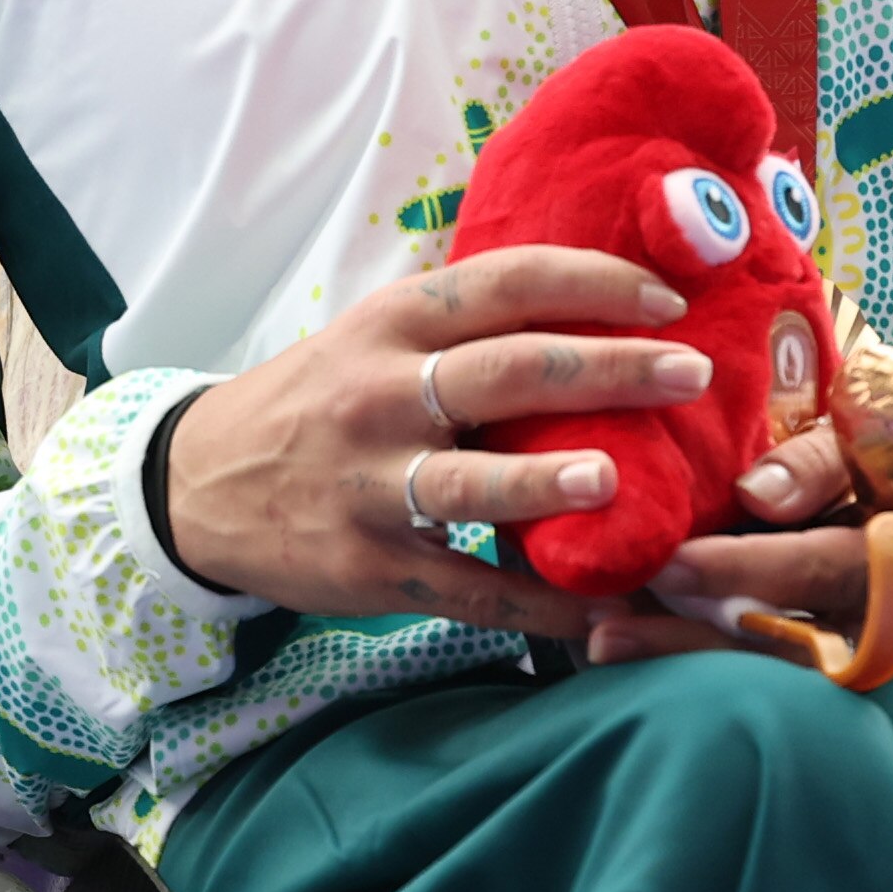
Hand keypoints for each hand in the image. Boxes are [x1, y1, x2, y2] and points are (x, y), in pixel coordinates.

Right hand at [162, 246, 708, 642]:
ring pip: (473, 484)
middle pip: (511, 372)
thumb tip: (594, 301)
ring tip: (614, 480)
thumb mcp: (372, 338)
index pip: (507, 282)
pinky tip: (605, 609)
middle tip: (691, 374)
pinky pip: (468, 590)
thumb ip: (463, 324)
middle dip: (611, 370)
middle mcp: (382, 396)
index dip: (595, 282)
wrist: (200, 484)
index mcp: (394, 325)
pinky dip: (541, 606)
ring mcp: (372, 486)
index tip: (670, 299)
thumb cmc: (318, 399)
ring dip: (550, 482)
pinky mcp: (371, 569)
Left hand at [584, 428, 892, 667]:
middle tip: (605, 629)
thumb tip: (751, 494)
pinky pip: (786, 697)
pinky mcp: (869, 705)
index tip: (669, 563)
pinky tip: (648, 662)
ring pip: (779, 686)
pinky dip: (717, 681)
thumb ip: (819, 461)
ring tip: (608, 646)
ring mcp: (891, 681)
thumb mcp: (890, 441)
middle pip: (789, 648)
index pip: (823, 566)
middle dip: (692, 642)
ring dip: (690, 667)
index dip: (745, 568)